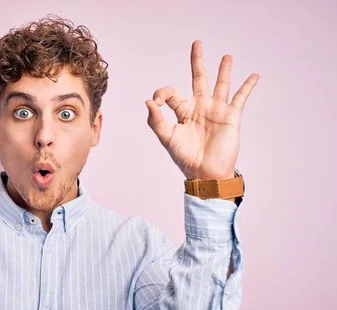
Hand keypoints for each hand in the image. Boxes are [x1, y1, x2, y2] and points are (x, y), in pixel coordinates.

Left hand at [145, 40, 258, 180]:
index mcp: (182, 111)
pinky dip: (248, 86)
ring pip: (220, 84)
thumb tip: (148, 101)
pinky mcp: (231, 116)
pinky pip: (241, 97)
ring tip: (227, 56)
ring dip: (224, 70)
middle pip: (198, 78)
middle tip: (196, 43)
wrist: (205, 172)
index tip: (157, 102)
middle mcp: (199, 107)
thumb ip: (155, 121)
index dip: (161, 93)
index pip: (170, 93)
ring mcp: (216, 110)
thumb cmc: (185, 158)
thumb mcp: (167, 138)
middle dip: (197, 61)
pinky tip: (254, 75)